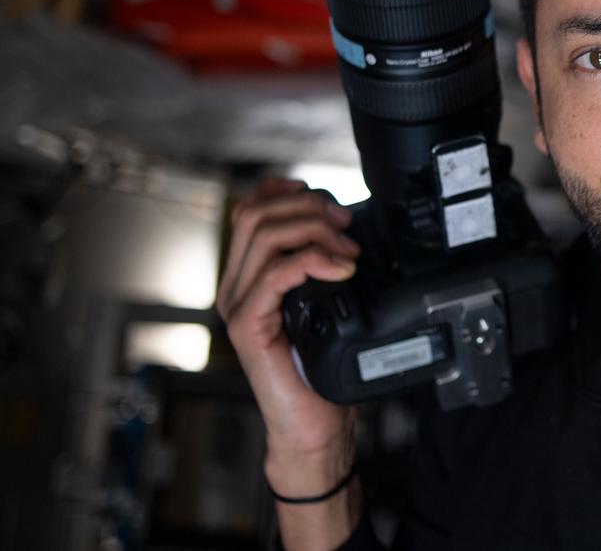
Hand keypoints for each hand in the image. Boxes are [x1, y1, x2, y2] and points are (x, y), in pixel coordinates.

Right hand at [217, 177, 360, 492]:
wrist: (313, 424)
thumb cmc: (321, 369)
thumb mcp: (327, 303)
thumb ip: (323, 266)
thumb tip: (346, 228)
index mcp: (249, 275)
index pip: (251, 209)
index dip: (287, 191)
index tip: (329, 201)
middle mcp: (236, 285)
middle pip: (256, 213)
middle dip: (308, 207)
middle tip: (346, 225)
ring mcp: (238, 305)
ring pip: (265, 235)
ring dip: (315, 231)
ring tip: (349, 251)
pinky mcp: (247, 325)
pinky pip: (275, 274)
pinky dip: (314, 261)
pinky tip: (342, 270)